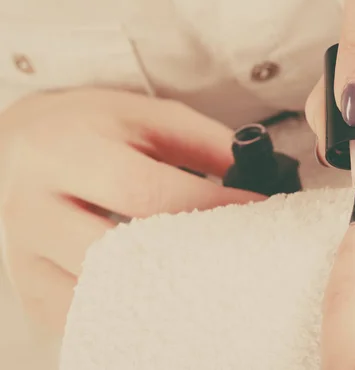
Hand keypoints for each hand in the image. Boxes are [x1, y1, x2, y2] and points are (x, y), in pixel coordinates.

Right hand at [0, 88, 263, 332]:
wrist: (22, 140)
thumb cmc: (94, 126)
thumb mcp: (149, 115)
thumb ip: (204, 142)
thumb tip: (256, 180)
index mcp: (68, 149)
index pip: (143, 191)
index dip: (207, 208)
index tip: (256, 214)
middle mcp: (34, 202)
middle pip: (116, 249)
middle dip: (186, 256)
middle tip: (235, 255)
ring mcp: (25, 249)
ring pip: (94, 292)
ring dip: (156, 291)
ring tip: (201, 277)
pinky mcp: (28, 280)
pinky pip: (75, 314)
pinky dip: (120, 309)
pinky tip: (156, 295)